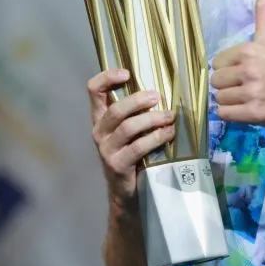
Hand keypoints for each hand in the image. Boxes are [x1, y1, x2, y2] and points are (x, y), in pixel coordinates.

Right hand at [87, 69, 174, 209]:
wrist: (127, 192)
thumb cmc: (133, 153)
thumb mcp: (130, 131)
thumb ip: (136, 112)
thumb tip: (162, 89)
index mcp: (100, 118)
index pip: (94, 90)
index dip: (107, 77)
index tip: (127, 73)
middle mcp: (99, 132)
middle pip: (115, 109)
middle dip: (138, 100)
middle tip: (158, 97)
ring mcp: (106, 150)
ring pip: (128, 128)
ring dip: (152, 119)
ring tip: (170, 117)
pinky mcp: (117, 165)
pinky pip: (138, 147)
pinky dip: (157, 138)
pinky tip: (169, 134)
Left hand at [211, 0, 264, 131]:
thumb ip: (264, 12)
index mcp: (249, 51)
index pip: (217, 63)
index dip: (228, 69)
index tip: (244, 72)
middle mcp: (249, 70)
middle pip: (216, 81)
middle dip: (227, 86)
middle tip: (246, 87)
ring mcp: (251, 92)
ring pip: (219, 99)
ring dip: (230, 102)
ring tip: (247, 99)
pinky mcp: (253, 113)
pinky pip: (224, 114)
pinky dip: (232, 115)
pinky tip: (245, 110)